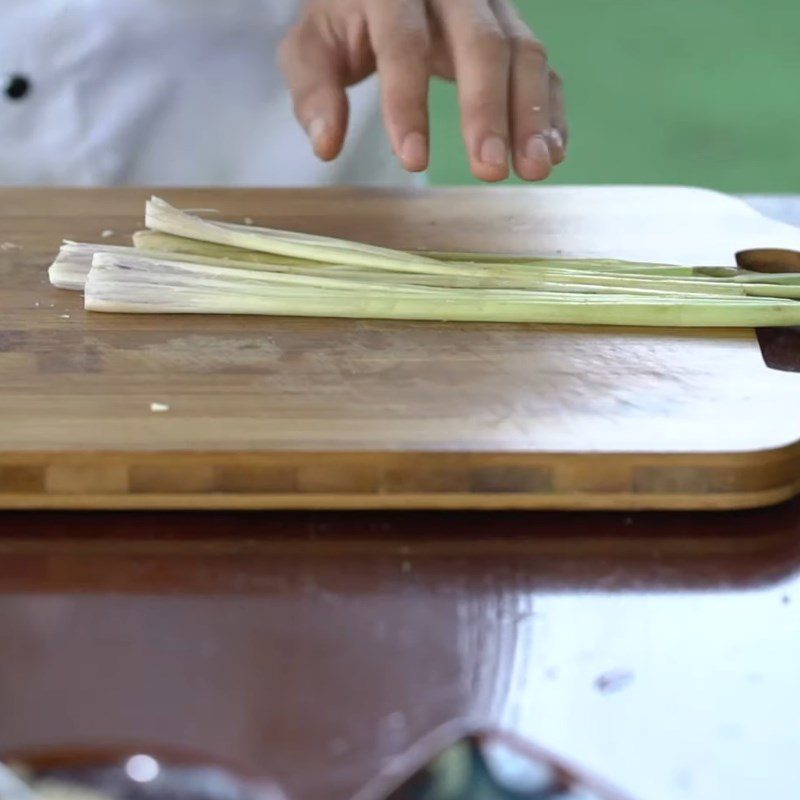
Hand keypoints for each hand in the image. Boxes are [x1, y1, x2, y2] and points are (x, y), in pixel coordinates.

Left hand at [278, 0, 565, 181]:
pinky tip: (550, 154)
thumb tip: (327, 144)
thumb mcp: (314, 47)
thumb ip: (315, 90)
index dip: (408, 102)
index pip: (404, 42)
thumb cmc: (346, 22)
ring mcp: (492, 8)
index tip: (412, 161)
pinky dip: (551, 112)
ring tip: (533, 169)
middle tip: (488, 171)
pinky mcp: (515, 31)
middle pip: (481, 42)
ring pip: (524, 52)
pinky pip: (544, 67)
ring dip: (532, 115)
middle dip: (487, 110)